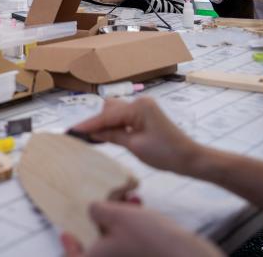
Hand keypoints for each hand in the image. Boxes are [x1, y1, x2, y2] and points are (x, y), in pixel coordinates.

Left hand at [61, 201, 220, 256]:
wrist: (188, 256)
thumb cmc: (149, 239)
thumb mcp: (116, 215)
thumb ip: (96, 210)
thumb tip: (92, 210)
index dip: (69, 247)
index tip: (66, 234)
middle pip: (96, 244)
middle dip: (100, 221)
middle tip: (104, 204)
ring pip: (116, 240)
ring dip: (118, 219)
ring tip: (127, 198)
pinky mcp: (145, 256)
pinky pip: (131, 242)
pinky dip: (132, 226)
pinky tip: (139, 206)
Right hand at [71, 98, 201, 174]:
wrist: (190, 159)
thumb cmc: (165, 153)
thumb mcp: (135, 146)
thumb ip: (111, 135)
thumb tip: (92, 132)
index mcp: (138, 107)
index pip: (107, 115)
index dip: (89, 124)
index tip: (72, 130)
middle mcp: (139, 103)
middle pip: (109, 108)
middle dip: (97, 122)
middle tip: (85, 137)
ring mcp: (143, 108)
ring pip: (116, 112)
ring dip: (106, 123)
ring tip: (95, 138)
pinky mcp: (145, 116)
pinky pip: (124, 117)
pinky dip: (115, 125)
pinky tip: (108, 135)